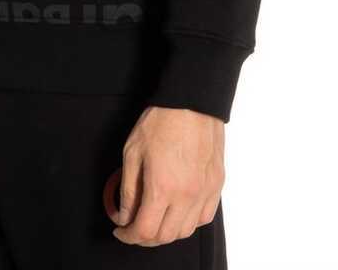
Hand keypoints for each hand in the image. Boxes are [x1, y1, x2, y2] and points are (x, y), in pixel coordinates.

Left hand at [108, 106, 224, 245]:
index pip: (145, 231)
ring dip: (168, 232)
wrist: (191, 100)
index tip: (121, 230)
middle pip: (166, 236)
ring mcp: (205, 191)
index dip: (128, 236)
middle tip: (134, 226)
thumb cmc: (162, 120)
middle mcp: (186, 195)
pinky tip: (178, 211)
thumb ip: (128, 189)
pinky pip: (204, 216)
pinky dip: (189, 221)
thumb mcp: (132, 152)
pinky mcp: (216, 184)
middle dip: (146, 237)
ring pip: (186, 231)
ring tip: (156, 218)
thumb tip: (125, 214)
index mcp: (162, 188)